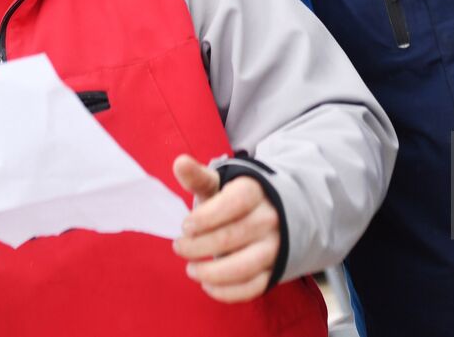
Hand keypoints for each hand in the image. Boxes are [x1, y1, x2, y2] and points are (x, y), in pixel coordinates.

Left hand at [172, 155, 280, 302]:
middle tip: (179, 247)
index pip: (234, 203)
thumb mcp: (219, 184)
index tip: (186, 226)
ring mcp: (275, 246)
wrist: (273, 213)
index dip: (206, 217)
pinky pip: (252, 287)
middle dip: (198, 246)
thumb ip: (198, 177)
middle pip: (233, 236)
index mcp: (256, 191)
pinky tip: (207, 285)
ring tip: (191, 269)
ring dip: (211, 273)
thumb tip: (179, 162)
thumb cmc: (234, 200)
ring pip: (244, 266)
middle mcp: (270, 218)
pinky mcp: (274, 271)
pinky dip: (226, 292)